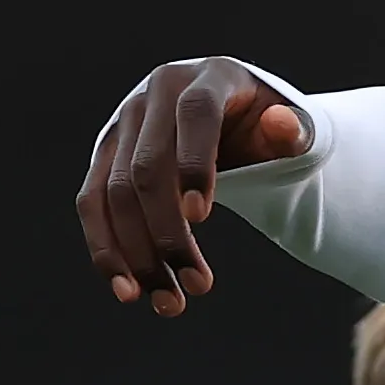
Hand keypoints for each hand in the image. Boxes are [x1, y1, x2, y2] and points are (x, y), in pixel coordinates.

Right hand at [78, 60, 306, 317]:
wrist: (225, 114)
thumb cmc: (261, 126)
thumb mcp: (286, 126)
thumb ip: (293, 130)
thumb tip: (283, 125)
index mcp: (202, 80)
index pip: (195, 115)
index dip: (195, 163)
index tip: (200, 218)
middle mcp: (152, 96)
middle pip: (148, 168)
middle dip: (168, 233)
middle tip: (200, 287)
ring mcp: (122, 125)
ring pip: (114, 192)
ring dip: (137, 253)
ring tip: (169, 304)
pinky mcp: (104, 156)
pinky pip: (92, 203)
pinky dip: (105, 249)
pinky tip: (128, 291)